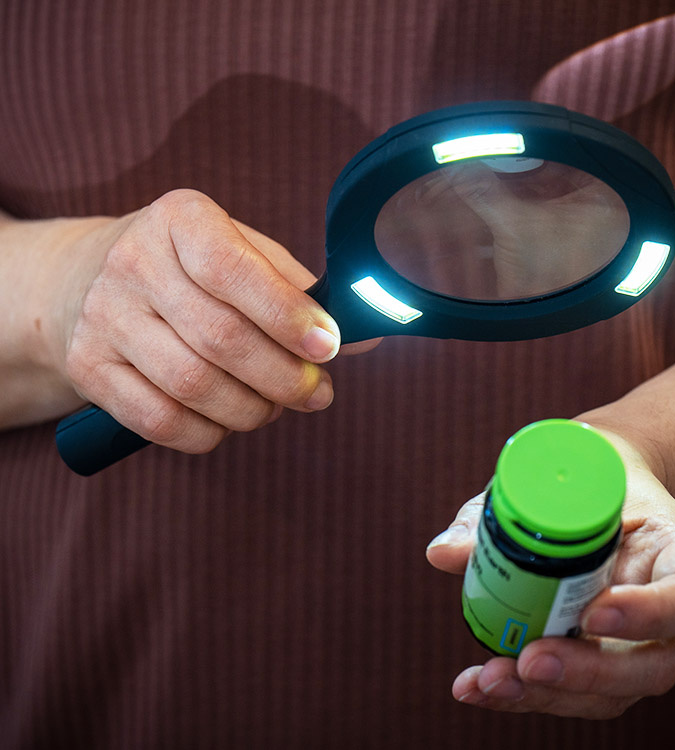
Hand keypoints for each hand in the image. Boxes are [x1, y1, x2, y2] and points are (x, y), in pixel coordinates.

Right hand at [46, 189, 375, 451]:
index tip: (329, 347)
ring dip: (252, 410)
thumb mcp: (244, 255)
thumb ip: (300, 292)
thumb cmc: (191, 269)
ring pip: (193, 385)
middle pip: (220, 339)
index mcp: (181, 220)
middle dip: (284, 378)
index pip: (234, 271)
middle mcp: (133, 261)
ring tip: (276, 406)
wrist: (89, 281)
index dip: (288, 317)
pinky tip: (229, 421)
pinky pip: (159, 421)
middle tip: (317, 393)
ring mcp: (102, 315)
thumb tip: (363, 337)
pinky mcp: (87, 366)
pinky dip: (208, 433)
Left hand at [425, 431, 674, 718]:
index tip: (592, 614)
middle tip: (530, 661)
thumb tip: (441, 553)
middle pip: (651, 664)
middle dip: (588, 673)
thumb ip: (496, 515)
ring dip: (547, 695)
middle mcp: (663, 606)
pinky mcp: (598, 656)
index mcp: (670, 551)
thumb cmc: (576, 481)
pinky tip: (476, 689)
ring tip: (489, 681)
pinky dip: (522, 694)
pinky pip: (572, 688)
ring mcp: (634, 639)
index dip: (648, 614)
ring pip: (612, 691)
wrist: (591, 487)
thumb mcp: (547, 481)